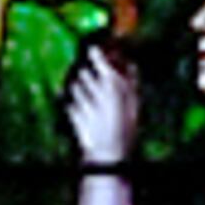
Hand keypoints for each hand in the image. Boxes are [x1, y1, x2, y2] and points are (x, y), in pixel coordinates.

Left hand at [63, 42, 142, 168]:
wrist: (108, 154)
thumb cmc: (124, 130)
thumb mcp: (134, 106)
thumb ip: (131, 82)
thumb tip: (130, 63)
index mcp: (114, 88)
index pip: (100, 60)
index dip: (96, 54)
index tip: (93, 50)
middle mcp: (97, 92)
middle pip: (85, 73)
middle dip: (88, 76)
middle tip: (94, 83)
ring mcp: (83, 102)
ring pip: (75, 86)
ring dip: (79, 89)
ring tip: (90, 102)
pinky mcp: (72, 113)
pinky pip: (70, 102)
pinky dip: (74, 105)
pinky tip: (84, 114)